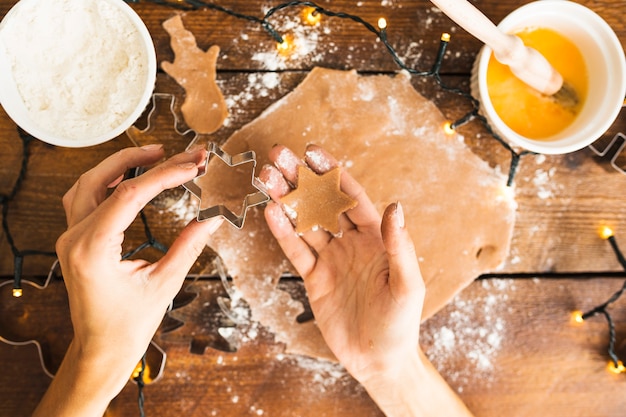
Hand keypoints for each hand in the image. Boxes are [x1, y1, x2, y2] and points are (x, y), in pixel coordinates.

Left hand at [34, 145, 222, 415]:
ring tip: (151, 155)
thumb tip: (213, 217)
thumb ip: (188, 247)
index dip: (164, 175)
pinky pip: (83, 199)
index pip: (129, 195)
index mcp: (92, 250)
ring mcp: (69, 238)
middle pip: (101, 180)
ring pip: (86, 184)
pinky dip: (106, 182)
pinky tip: (128, 178)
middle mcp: (73, 238)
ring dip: (118, 165)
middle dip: (138, 159)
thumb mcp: (164, 284)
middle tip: (172, 152)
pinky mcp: (74, 241)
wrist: (100, 350)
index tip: (192, 166)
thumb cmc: (129, 325)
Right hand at [260, 144, 423, 381]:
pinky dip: (284, 232)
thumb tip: (395, 206)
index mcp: (377, 238)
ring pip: (305, 222)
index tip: (313, 152)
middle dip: (302, 179)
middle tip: (279, 154)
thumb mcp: (406, 285)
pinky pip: (297, 251)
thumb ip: (400, 247)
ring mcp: (331, 259)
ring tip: (266, 177)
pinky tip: (270, 211)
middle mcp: (352, 242)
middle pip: (323, 203)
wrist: (379, 361)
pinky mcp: (315, 278)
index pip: (351, 198)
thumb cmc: (401, 324)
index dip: (332, 174)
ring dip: (286, 200)